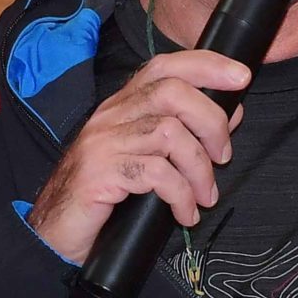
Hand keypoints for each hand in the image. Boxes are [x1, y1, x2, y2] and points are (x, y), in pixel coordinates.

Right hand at [29, 50, 248, 262]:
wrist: (56, 232)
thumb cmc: (106, 195)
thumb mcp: (145, 157)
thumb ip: (180, 134)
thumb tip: (229, 114)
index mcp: (122, 106)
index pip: (165, 66)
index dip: (207, 65)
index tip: (241, 77)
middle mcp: (110, 116)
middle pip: (173, 92)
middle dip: (211, 122)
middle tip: (222, 156)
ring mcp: (103, 143)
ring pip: (170, 133)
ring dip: (200, 168)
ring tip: (204, 196)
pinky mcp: (101, 174)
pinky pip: (156, 174)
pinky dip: (181, 195)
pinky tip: (184, 213)